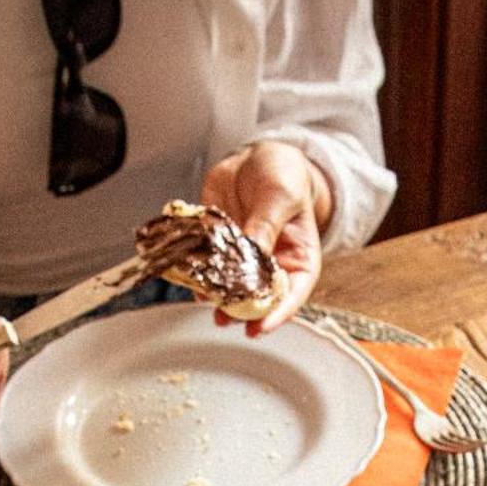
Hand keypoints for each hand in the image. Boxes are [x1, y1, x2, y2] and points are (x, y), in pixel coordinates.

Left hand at [201, 142, 330, 333]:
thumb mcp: (280, 196)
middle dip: (240, 311)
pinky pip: (207, 264)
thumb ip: (266, 225)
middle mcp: (270, 266)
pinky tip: (189, 275)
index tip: (258, 328)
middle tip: (224, 317)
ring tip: (205, 300)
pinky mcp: (218, 247)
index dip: (275, 315)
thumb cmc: (283, 175)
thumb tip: (250, 253)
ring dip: (216, 296)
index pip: (291, 295)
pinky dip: (197, 271)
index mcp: (298, 261)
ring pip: (230, 287)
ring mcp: (242, 259)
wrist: (259, 157)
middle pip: (258, 299)